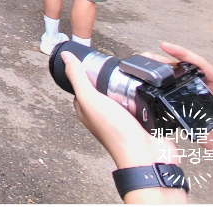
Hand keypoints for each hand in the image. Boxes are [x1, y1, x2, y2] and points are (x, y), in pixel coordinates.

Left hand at [61, 51, 181, 169]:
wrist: (147, 155)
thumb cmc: (116, 132)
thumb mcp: (90, 99)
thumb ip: (78, 78)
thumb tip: (65, 57)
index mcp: (87, 110)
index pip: (81, 87)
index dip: (85, 73)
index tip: (92, 61)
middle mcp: (103, 115)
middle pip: (104, 90)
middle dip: (109, 78)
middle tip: (116, 66)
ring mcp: (123, 119)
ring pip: (123, 96)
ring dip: (128, 87)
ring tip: (133, 74)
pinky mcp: (140, 121)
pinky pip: (140, 104)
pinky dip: (143, 96)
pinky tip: (147, 88)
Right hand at [148, 43, 212, 172]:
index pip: (199, 64)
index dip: (182, 54)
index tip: (166, 47)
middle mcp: (205, 90)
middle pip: (182, 71)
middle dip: (164, 62)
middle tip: (147, 56)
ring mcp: (195, 102)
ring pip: (174, 85)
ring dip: (159, 77)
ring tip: (144, 70)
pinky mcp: (187, 115)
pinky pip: (171, 104)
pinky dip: (160, 98)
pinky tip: (150, 93)